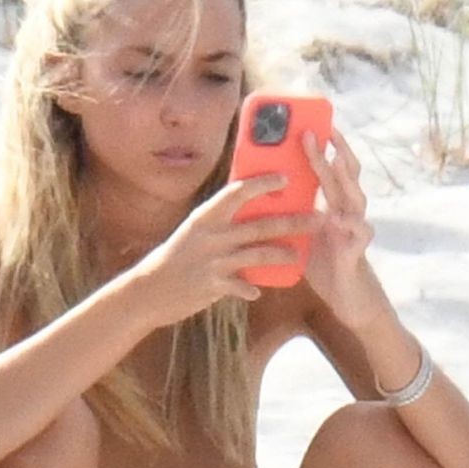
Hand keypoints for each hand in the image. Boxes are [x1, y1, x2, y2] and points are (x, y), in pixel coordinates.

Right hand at [127, 173, 318, 327]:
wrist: (150, 289)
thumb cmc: (178, 255)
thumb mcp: (196, 230)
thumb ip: (220, 219)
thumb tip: (247, 201)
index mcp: (206, 216)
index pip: (238, 192)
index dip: (263, 183)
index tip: (286, 177)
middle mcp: (212, 235)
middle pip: (260, 225)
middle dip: (292, 222)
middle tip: (317, 217)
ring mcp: (214, 261)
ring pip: (258, 254)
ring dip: (282, 254)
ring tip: (297, 254)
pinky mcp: (214, 286)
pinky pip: (241, 286)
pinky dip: (250, 288)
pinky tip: (259, 290)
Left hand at [301, 126, 382, 328]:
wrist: (347, 300)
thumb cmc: (326, 266)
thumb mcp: (305, 236)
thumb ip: (293, 216)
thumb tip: (263, 198)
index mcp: (333, 207)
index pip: (331, 172)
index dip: (325, 149)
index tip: (312, 126)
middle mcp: (347, 214)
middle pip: (344, 177)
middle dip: (332, 153)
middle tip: (319, 131)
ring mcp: (354, 231)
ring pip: (356, 198)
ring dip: (345, 178)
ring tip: (336, 161)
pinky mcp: (357, 253)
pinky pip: (360, 234)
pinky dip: (353, 224)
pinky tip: (340, 217)